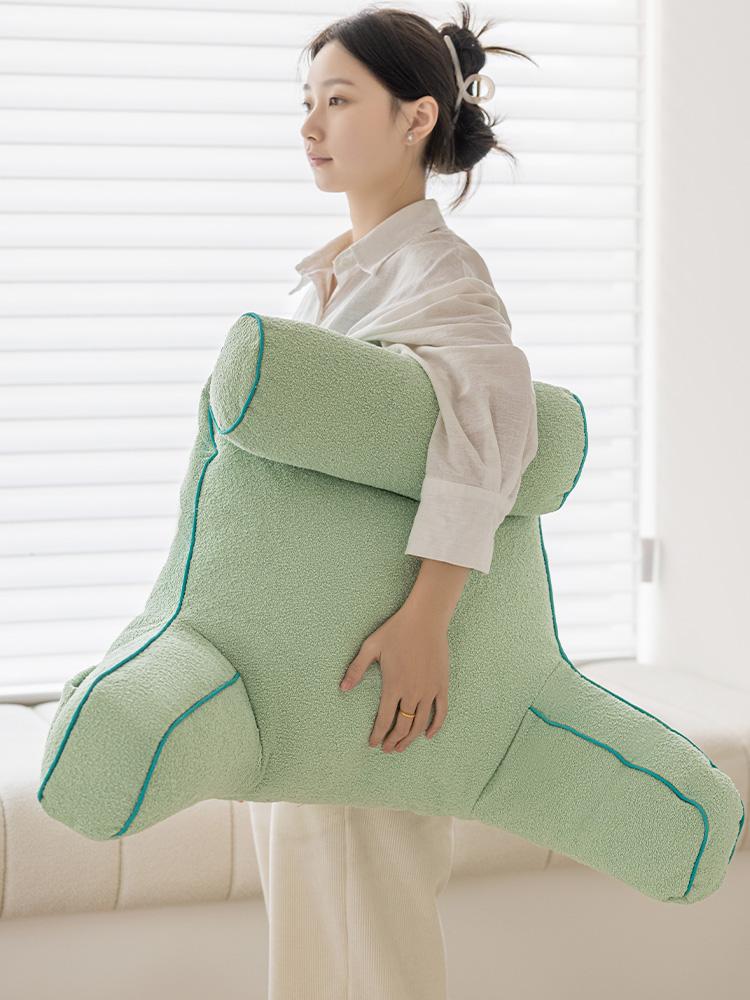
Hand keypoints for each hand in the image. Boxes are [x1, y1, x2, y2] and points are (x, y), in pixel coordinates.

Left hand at [339, 606, 448, 751]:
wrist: (425, 620)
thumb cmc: (396, 631)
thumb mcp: (370, 646)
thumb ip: (356, 669)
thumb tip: (343, 689)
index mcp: (393, 685)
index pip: (384, 719)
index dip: (378, 735)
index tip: (373, 744)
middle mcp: (411, 692)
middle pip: (402, 726)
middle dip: (393, 741)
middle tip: (386, 749)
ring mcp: (429, 690)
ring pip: (420, 723)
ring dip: (410, 738)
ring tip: (401, 747)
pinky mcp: (441, 685)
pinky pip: (441, 712)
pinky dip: (435, 726)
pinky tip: (427, 735)